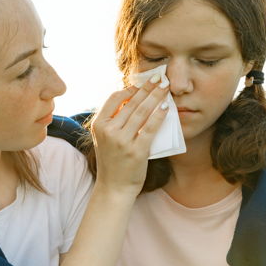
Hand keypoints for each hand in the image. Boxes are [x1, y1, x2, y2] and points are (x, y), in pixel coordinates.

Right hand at [90, 77, 168, 194]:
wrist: (114, 187)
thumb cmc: (112, 162)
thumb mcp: (104, 138)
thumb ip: (113, 120)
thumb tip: (132, 99)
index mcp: (99, 125)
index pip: (114, 98)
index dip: (130, 88)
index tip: (142, 83)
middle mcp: (109, 131)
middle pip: (131, 103)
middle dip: (147, 88)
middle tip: (159, 78)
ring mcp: (122, 141)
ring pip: (142, 112)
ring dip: (155, 97)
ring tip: (165, 88)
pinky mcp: (136, 151)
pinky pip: (150, 128)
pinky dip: (159, 115)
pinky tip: (166, 107)